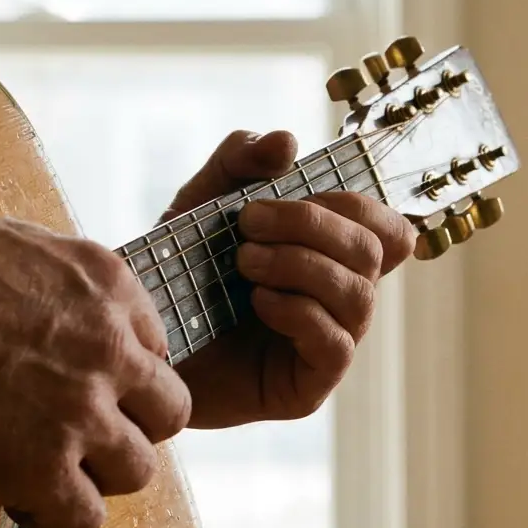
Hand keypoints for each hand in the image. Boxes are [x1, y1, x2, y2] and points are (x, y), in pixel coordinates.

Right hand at [0, 215, 190, 527]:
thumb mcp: (26, 247)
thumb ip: (73, 288)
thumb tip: (82, 314)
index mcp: (112, 290)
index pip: (158, 352)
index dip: (124, 377)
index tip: (90, 388)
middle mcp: (113, 352)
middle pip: (168, 413)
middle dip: (131, 427)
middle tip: (84, 434)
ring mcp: (82, 414)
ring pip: (139, 470)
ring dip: (100, 474)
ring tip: (51, 469)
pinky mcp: (40, 469)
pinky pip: (85, 515)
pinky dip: (58, 515)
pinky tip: (21, 499)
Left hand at [161, 130, 414, 427]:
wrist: (137, 343)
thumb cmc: (180, 272)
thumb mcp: (203, 201)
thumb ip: (240, 161)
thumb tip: (289, 141)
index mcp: (334, 257)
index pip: (389, 229)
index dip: (357, 204)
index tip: (295, 190)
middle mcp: (343, 299)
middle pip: (376, 251)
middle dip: (312, 225)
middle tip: (248, 223)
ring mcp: (332, 344)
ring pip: (359, 295)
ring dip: (300, 265)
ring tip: (243, 262)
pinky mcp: (309, 387)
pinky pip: (334, 344)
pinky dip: (298, 312)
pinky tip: (256, 301)